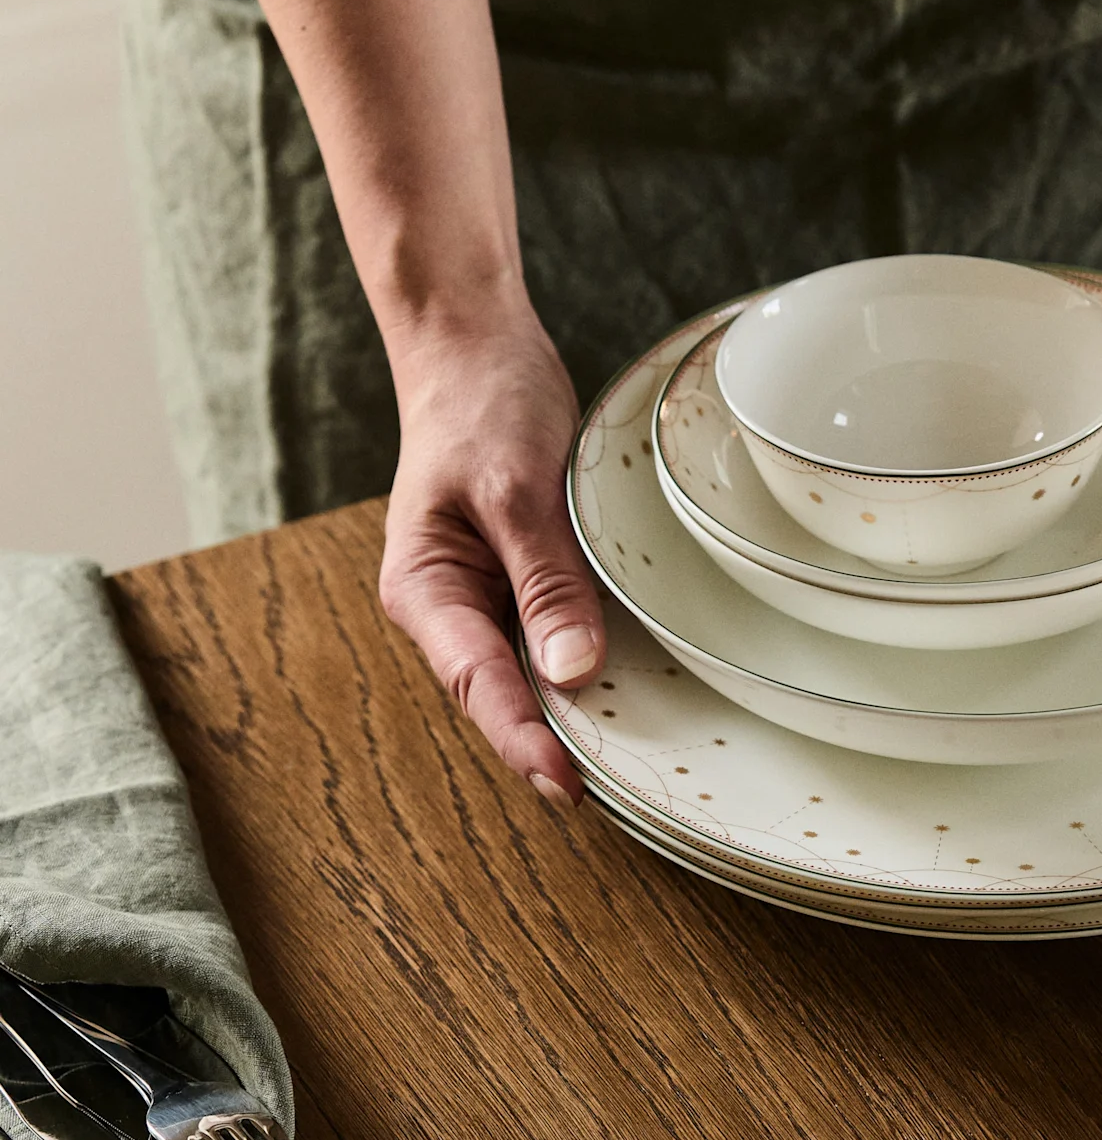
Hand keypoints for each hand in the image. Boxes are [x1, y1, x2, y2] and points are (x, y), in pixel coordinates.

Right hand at [379, 313, 605, 802]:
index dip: (524, 742)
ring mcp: (487, 598)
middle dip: (555, 743)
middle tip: (625, 791)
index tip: (569, 786)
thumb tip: (571, 672)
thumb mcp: (516, 489)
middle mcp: (451, 608)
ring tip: (639, 763)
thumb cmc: (481, 406)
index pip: (479, 685)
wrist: (474, 347)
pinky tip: (636, 691)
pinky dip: (589, 664)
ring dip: (577, 711)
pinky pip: (554, 638)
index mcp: (425, 591)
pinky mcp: (523, 582)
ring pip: (532, 675)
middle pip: (505, 695)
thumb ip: (546, 580)